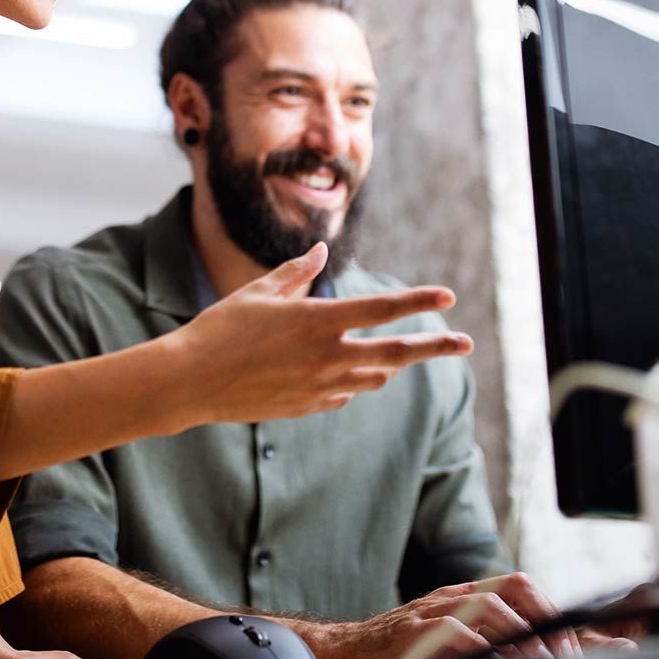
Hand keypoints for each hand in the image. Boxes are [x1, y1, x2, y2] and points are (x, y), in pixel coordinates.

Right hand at [171, 243, 471, 424]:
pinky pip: (343, 393)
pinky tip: (344, 374)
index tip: (447, 295)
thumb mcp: (258, 292)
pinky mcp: (307, 407)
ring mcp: (320, 387)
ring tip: (402, 356)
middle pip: (396, 352)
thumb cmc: (220, 328)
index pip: (382, 308)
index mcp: (317, 321)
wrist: (192, 382)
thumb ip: (296, 273)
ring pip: (374, 376)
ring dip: (391, 364)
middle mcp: (327, 356)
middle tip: (466, 343)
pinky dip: (351, 381)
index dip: (417, 300)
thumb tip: (319, 252)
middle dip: (435, 346)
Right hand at [296, 573, 585, 658]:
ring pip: (489, 606)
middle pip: (514, 588)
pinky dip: (479, 645)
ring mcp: (433, 611)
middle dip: (545, 622)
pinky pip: (452, 631)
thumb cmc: (409, 647)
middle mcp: (455, 596)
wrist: (352, 650)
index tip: (574, 648)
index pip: (522, 586)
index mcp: (469, 595)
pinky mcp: (413, 632)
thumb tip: (550, 652)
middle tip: (561, 658)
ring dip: (521, 636)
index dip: (554, 613)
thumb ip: (498, 638)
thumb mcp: (457, 636)